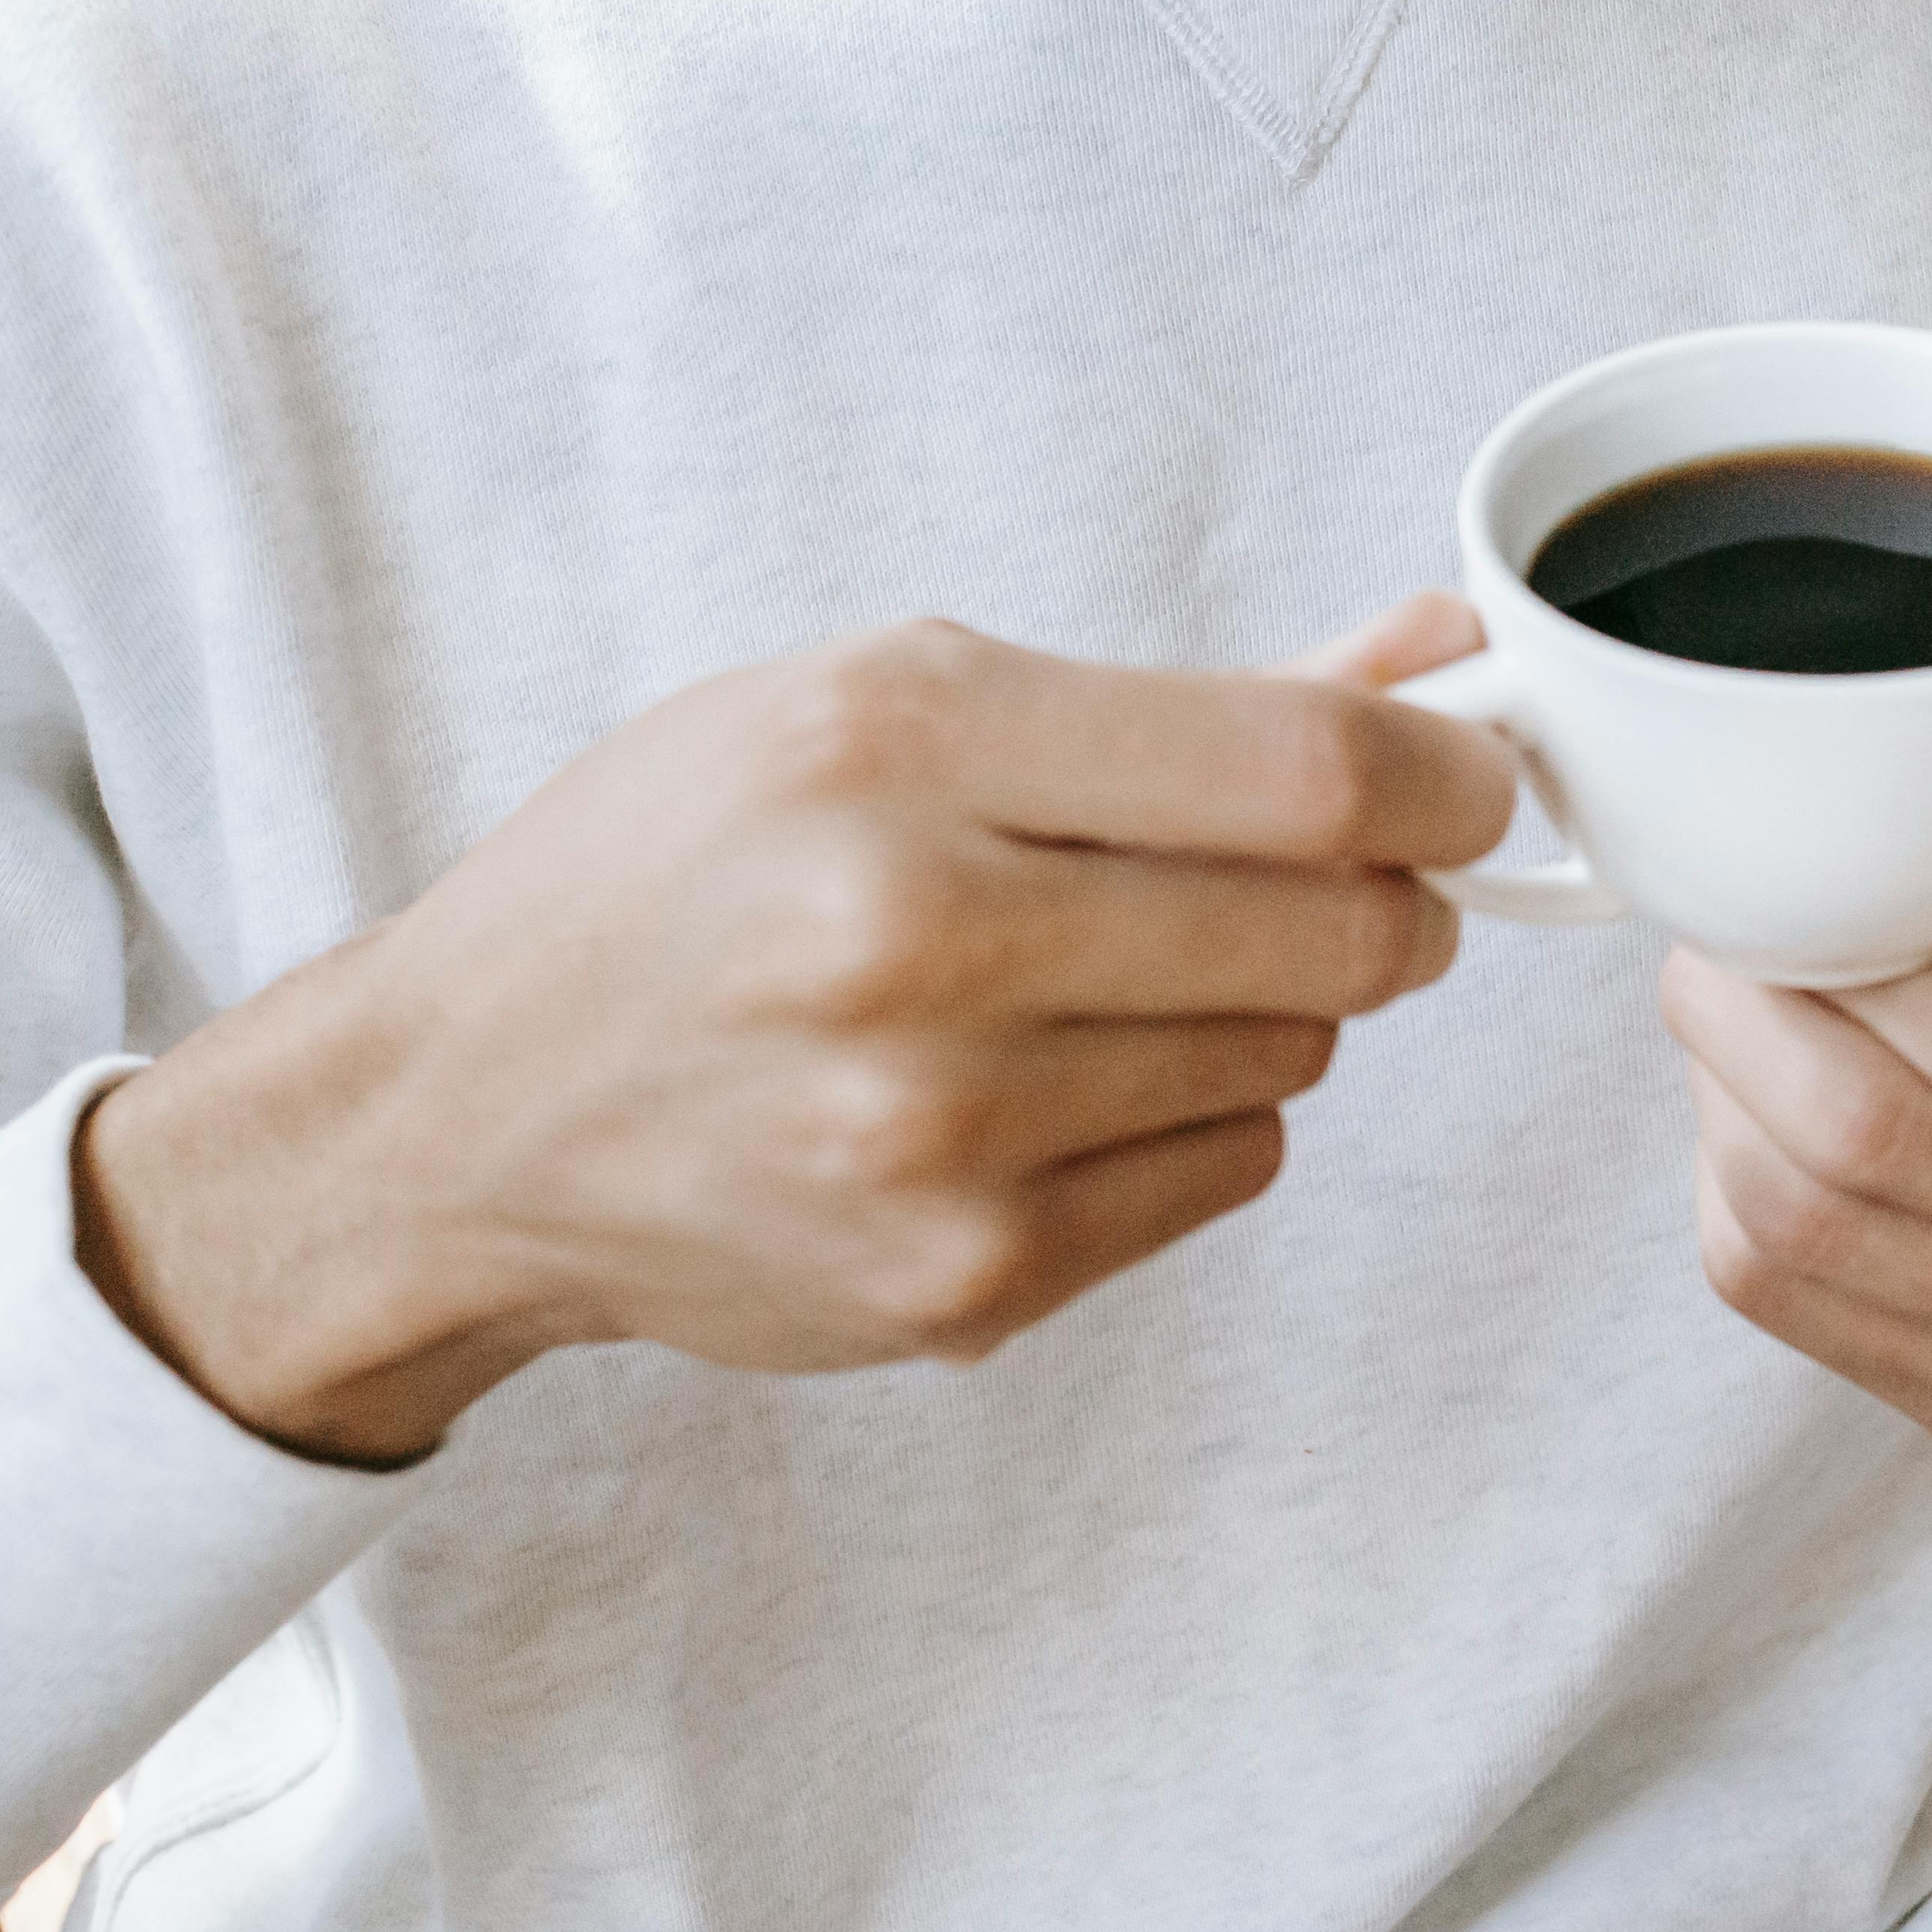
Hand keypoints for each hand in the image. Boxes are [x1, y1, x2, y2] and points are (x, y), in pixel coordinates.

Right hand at [76, 601, 1515, 1464]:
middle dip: (1374, 898)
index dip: (1446, 775)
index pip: (1309, 769)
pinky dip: (1190, 1120)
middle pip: (1338, 926)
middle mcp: (915, 941)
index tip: (1470, 779)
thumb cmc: (684, 877)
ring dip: (1259, 1008)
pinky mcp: (967, 1281)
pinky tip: (1052, 1086)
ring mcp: (941, 1135)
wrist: (461, 1115)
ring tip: (1102, 981)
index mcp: (898, 746)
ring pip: (1291, 1053)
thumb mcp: (892, 705)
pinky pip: (1228, 1171)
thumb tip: (1441, 649)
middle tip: (1313, 881)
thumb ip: (1193, 699)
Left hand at [1661, 773, 1931, 1456]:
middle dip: (1748, 1024)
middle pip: (1881, 1143)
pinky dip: (1737, 1201)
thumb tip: (1900, 764)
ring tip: (1725, 1024)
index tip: (1793, 887)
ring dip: (1721, 1108)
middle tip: (1713, 946)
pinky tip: (1755, 1125)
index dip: (1856, 959)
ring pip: (1814, 1235)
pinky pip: (1799, 1308)